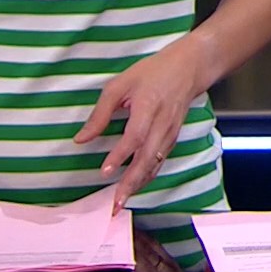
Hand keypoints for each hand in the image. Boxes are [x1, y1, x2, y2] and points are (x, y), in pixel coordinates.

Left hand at [76, 38, 209, 211]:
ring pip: (155, 164)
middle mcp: (162, 124)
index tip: (105, 171)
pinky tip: (134, 187)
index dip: (120, 155)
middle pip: (147, 158)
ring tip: (121, 202)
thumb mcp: (121, 84)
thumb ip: (100, 113)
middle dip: (131, 183)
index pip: (134, 136)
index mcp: (148, 106)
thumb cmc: (152, 73)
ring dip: (138, 185)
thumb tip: (81, 139)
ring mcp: (170, 133)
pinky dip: (147, 177)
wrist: (189, 68)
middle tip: (115, 203)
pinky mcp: (173, 138)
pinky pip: (160, 162)